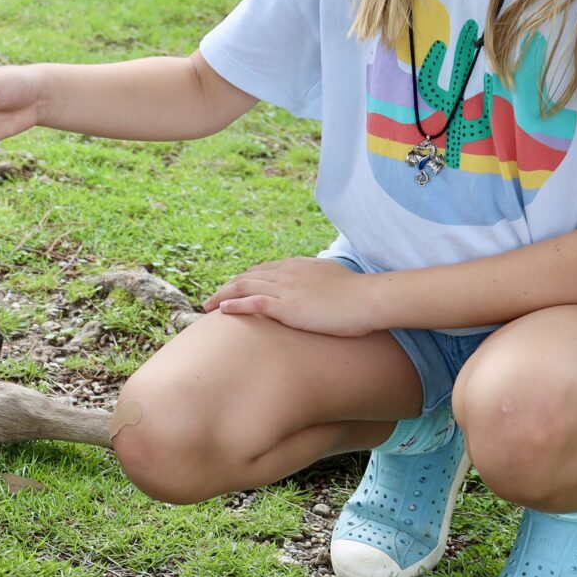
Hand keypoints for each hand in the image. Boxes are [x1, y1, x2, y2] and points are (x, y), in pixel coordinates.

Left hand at [203, 256, 384, 336]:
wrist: (369, 298)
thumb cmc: (358, 293)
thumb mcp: (334, 279)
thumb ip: (321, 279)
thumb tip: (320, 285)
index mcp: (298, 266)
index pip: (263, 270)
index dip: (245, 280)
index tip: (233, 289)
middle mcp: (287, 273)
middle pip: (248, 276)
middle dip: (227, 287)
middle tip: (212, 299)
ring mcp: (286, 288)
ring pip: (244, 287)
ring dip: (222, 296)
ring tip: (208, 306)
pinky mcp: (287, 306)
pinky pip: (253, 302)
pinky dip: (234, 305)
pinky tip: (222, 311)